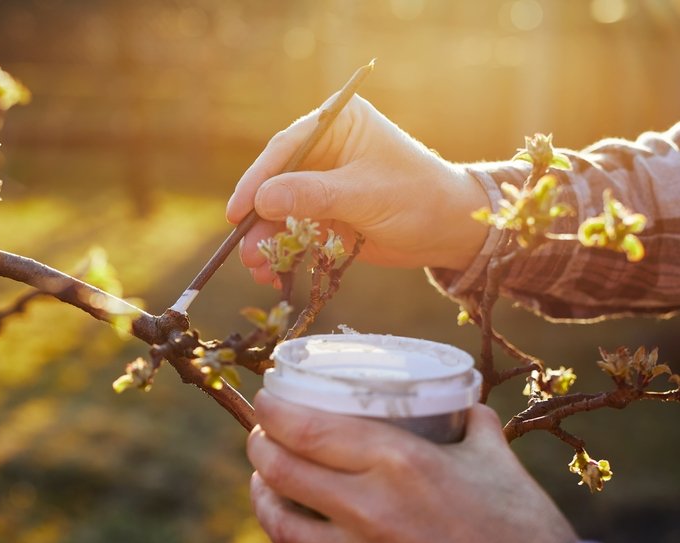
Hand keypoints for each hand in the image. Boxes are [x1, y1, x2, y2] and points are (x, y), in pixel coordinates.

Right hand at [226, 96, 490, 285]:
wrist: (448, 230)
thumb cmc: (418, 197)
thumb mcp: (365, 195)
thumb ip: (314, 195)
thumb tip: (263, 199)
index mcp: (336, 124)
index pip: (285, 148)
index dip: (258, 179)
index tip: (238, 211)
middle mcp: (323, 148)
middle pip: (275, 181)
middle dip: (258, 219)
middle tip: (246, 250)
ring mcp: (320, 182)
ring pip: (278, 211)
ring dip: (266, 241)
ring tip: (259, 269)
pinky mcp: (320, 213)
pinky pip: (290, 231)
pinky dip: (281, 252)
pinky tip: (274, 273)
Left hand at [246, 390, 577, 542]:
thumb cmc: (525, 533)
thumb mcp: (498, 461)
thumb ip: (473, 425)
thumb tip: (464, 405)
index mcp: (399, 463)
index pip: (305, 428)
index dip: (272, 411)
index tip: (266, 401)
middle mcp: (368, 508)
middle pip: (278, 471)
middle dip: (258, 447)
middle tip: (262, 436)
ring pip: (279, 522)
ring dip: (262, 495)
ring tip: (266, 481)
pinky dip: (305, 537)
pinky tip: (312, 525)